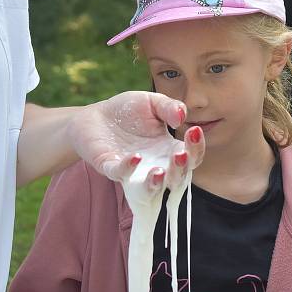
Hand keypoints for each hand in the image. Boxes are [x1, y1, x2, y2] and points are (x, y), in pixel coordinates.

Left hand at [67, 91, 204, 181]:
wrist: (95, 116)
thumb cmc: (128, 111)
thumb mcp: (152, 102)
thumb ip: (169, 106)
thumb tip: (182, 116)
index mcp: (169, 149)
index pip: (191, 156)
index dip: (196, 147)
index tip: (194, 131)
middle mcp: (155, 164)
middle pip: (177, 178)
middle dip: (181, 169)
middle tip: (181, 154)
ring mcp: (134, 171)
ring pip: (151, 188)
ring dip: (157, 183)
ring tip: (160, 171)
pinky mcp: (111, 168)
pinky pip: (121, 174)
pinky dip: (128, 168)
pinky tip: (135, 157)